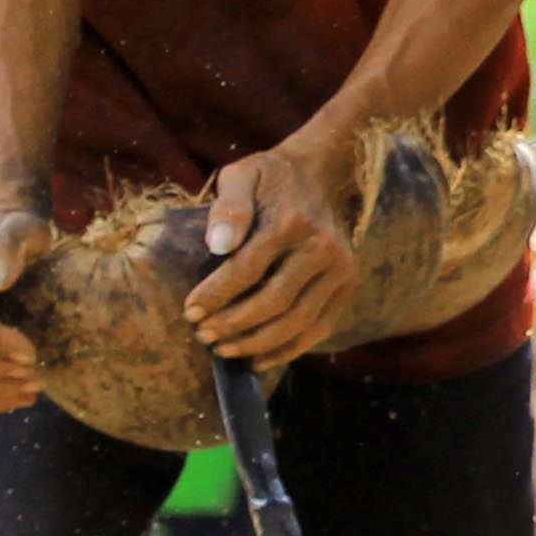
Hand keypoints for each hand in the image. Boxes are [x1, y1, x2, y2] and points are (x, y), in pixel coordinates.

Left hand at [188, 138, 361, 367]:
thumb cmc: (268, 180)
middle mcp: (323, 247)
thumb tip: (218, 245)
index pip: (248, 268)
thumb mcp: (241, 175)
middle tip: (203, 335)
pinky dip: (287, 350)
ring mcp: (340, 269)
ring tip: (224, 350)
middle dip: (234, 324)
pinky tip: (257, 359)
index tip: (189, 311)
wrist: (318, 176)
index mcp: (293, 221)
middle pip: (275, 301)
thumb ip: (228, 207)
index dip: (215, 295)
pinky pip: (319, 328)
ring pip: (298, 321)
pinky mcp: (346, 285)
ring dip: (257, 342)